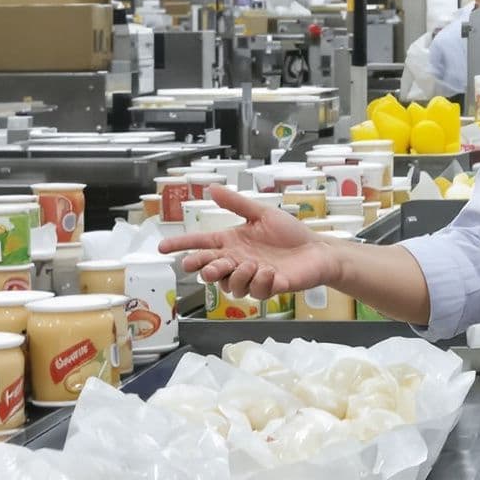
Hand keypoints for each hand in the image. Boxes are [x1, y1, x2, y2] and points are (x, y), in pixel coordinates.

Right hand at [154, 187, 335, 301]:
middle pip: (210, 269)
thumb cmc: (290, 233)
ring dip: (237, 275)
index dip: (181, 246)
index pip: (201, 244)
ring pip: (229, 285)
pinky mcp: (267, 288)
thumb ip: (236, 203)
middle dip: (205, 268)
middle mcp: (237, 261)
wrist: (316, 250)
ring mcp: (251, 277)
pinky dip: (260, 281)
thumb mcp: (261, 213)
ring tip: (252, 263)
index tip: (163, 247)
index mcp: (232, 242)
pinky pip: (255, 291)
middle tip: (208, 265)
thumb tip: (211, 188)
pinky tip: (270, 271)